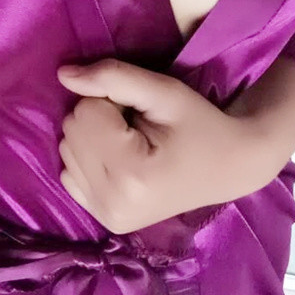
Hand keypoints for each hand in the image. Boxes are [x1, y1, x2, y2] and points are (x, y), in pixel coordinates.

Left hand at [56, 58, 279, 234]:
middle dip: (99, 118)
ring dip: (93, 137)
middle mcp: (112, 203)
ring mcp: (107, 217)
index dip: (112, 101)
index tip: (143, 113)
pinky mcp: (104, 220)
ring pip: (66, 150)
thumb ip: (113, 77)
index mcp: (131, 175)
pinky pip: (69, 173)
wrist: (230, 167)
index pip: (85, 112)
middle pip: (72, 132)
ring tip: (132, 143)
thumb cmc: (201, 124)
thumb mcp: (164, 91)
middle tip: (139, 127)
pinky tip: (120, 160)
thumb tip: (63, 74)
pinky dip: (89, 158)